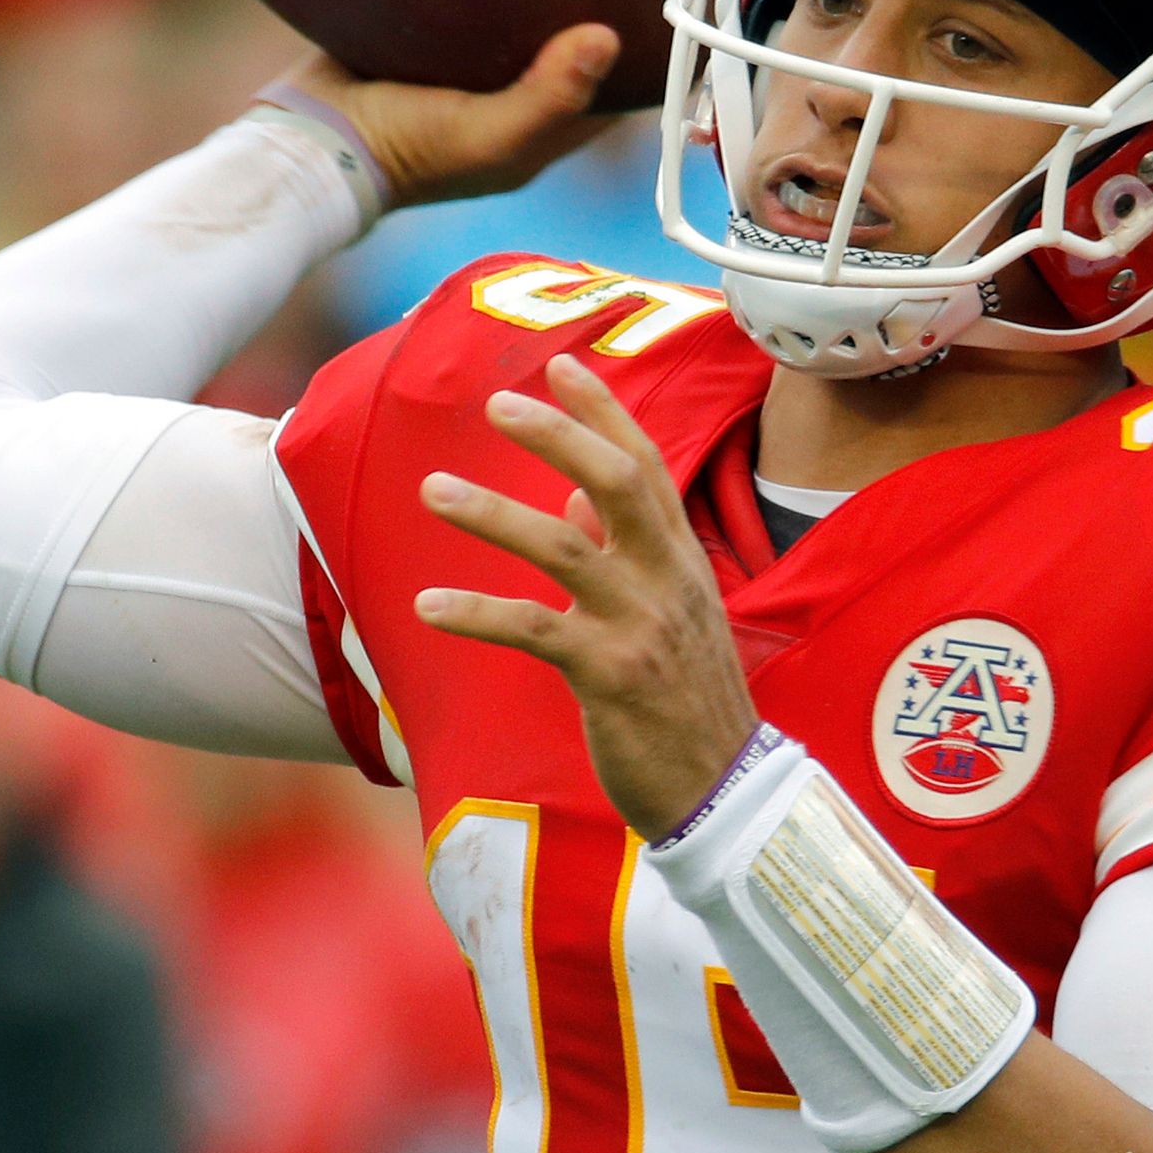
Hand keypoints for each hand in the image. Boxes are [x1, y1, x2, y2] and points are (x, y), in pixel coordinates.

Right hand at [279, 23, 619, 208]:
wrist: (313, 138)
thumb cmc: (405, 153)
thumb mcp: (489, 136)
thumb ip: (550, 96)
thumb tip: (607, 36)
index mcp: (538, 135)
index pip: (612, 96)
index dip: (646, 60)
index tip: (668, 8)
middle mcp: (510, 101)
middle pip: (571, 53)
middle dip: (600, 13)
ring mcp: (469, 71)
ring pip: (525, 25)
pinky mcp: (429, 42)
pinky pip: (475, 7)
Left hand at [413, 352, 760, 836]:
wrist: (726, 789)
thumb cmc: (687, 698)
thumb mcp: (670, 612)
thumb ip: (624, 548)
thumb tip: (573, 496)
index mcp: (681, 559)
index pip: (646, 465)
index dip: (605, 411)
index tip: (563, 363)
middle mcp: (667, 579)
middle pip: (617, 483)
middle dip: (559, 435)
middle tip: (497, 404)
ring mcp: (640, 625)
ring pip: (563, 549)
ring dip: (493, 513)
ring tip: (432, 489)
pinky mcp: (610, 676)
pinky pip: (533, 630)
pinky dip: (476, 612)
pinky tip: (426, 604)